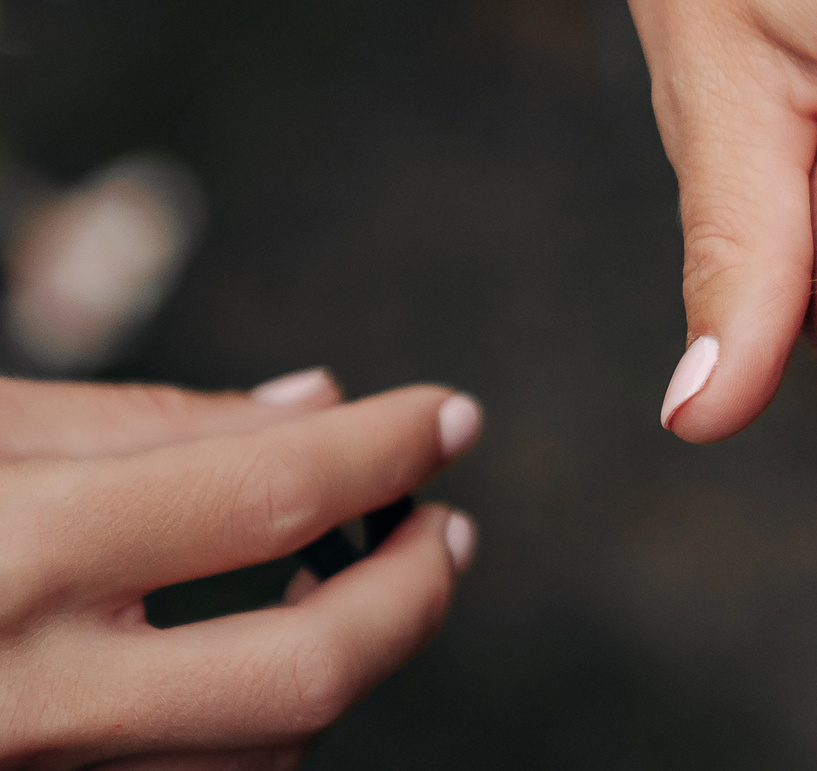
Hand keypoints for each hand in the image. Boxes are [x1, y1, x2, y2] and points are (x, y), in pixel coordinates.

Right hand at [0, 369, 479, 766]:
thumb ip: (144, 422)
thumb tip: (322, 405)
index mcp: (21, 553)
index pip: (270, 497)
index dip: (385, 449)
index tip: (449, 418)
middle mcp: (33, 693)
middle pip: (305, 668)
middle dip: (414, 592)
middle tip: (447, 528)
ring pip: (266, 754)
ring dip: (344, 666)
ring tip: (360, 589)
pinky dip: (259, 728)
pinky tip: (259, 663)